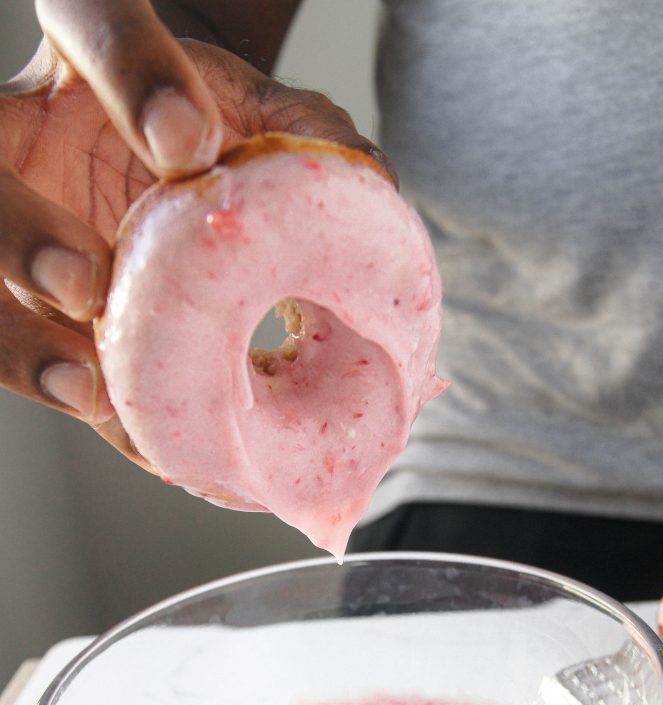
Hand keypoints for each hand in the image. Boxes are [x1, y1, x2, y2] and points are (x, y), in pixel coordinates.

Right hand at [0, 0, 391, 466]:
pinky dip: (82, 400)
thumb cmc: (220, 131)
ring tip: (91, 393)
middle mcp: (32, 142)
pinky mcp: (40, 306)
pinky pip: (38, 355)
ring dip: (19, 341)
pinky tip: (136, 440)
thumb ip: (305, 136)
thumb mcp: (268, 116)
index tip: (186, 141)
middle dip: (16, 234)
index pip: (93, 22)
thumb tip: (363, 189)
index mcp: (91, 63)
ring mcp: (24, 228)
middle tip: (85, 286)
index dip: (129, 75)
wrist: (184, 162)